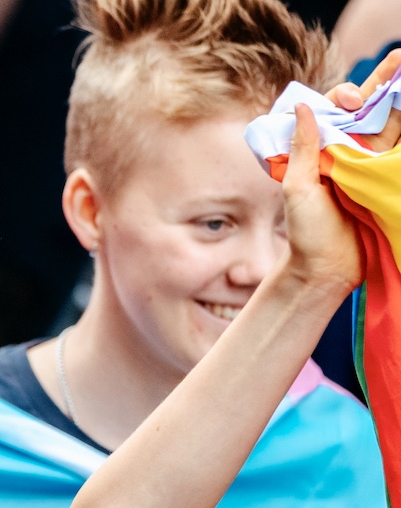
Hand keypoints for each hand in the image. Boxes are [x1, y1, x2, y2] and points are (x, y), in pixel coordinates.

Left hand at [276, 50, 400, 299]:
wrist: (326, 270)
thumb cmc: (305, 232)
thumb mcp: (298, 188)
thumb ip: (303, 148)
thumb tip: (301, 105)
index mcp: (325, 151)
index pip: (337, 112)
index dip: (347, 97)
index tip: (351, 102)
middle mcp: (351, 153)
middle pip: (372, 110)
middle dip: (384, 83)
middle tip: (400, 56)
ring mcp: (374, 166)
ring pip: (394, 124)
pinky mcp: (390, 180)